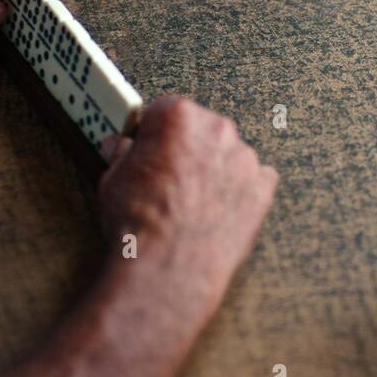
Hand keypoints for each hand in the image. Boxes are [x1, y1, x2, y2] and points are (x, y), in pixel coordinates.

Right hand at [97, 97, 276, 304]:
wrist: (169, 266)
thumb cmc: (139, 221)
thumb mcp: (113, 179)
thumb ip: (122, 154)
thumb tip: (119, 146)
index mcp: (179, 116)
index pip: (165, 111)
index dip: (153, 133)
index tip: (148, 148)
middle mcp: (217, 129)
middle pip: (201, 129)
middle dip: (186, 149)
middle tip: (168, 179)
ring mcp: (244, 158)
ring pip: (228, 154)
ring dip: (215, 169)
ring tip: (192, 202)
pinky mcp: (263, 187)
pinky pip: (256, 180)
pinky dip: (242, 191)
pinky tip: (220, 210)